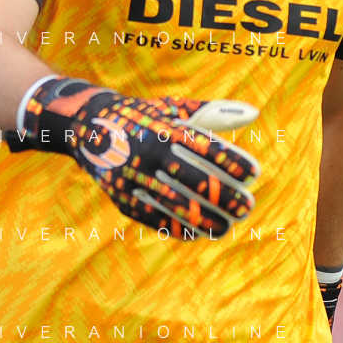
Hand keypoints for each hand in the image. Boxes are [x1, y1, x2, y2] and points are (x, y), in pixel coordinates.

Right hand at [7, 79, 259, 239]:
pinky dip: (178, 228)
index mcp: (165, 129)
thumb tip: (254, 114)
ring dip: (205, 219)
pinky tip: (198, 233)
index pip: (206, 148)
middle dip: (224, 196)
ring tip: (227, 226)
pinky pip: (154, 218)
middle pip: (194, 180)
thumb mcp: (173, 109)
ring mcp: (133, 177)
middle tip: (247, 207)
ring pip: (175, 204)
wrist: (88, 127)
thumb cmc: (144, 117)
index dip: (232, 162)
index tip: (254, 174)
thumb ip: (214, 112)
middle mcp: (149, 152)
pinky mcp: (121, 198)